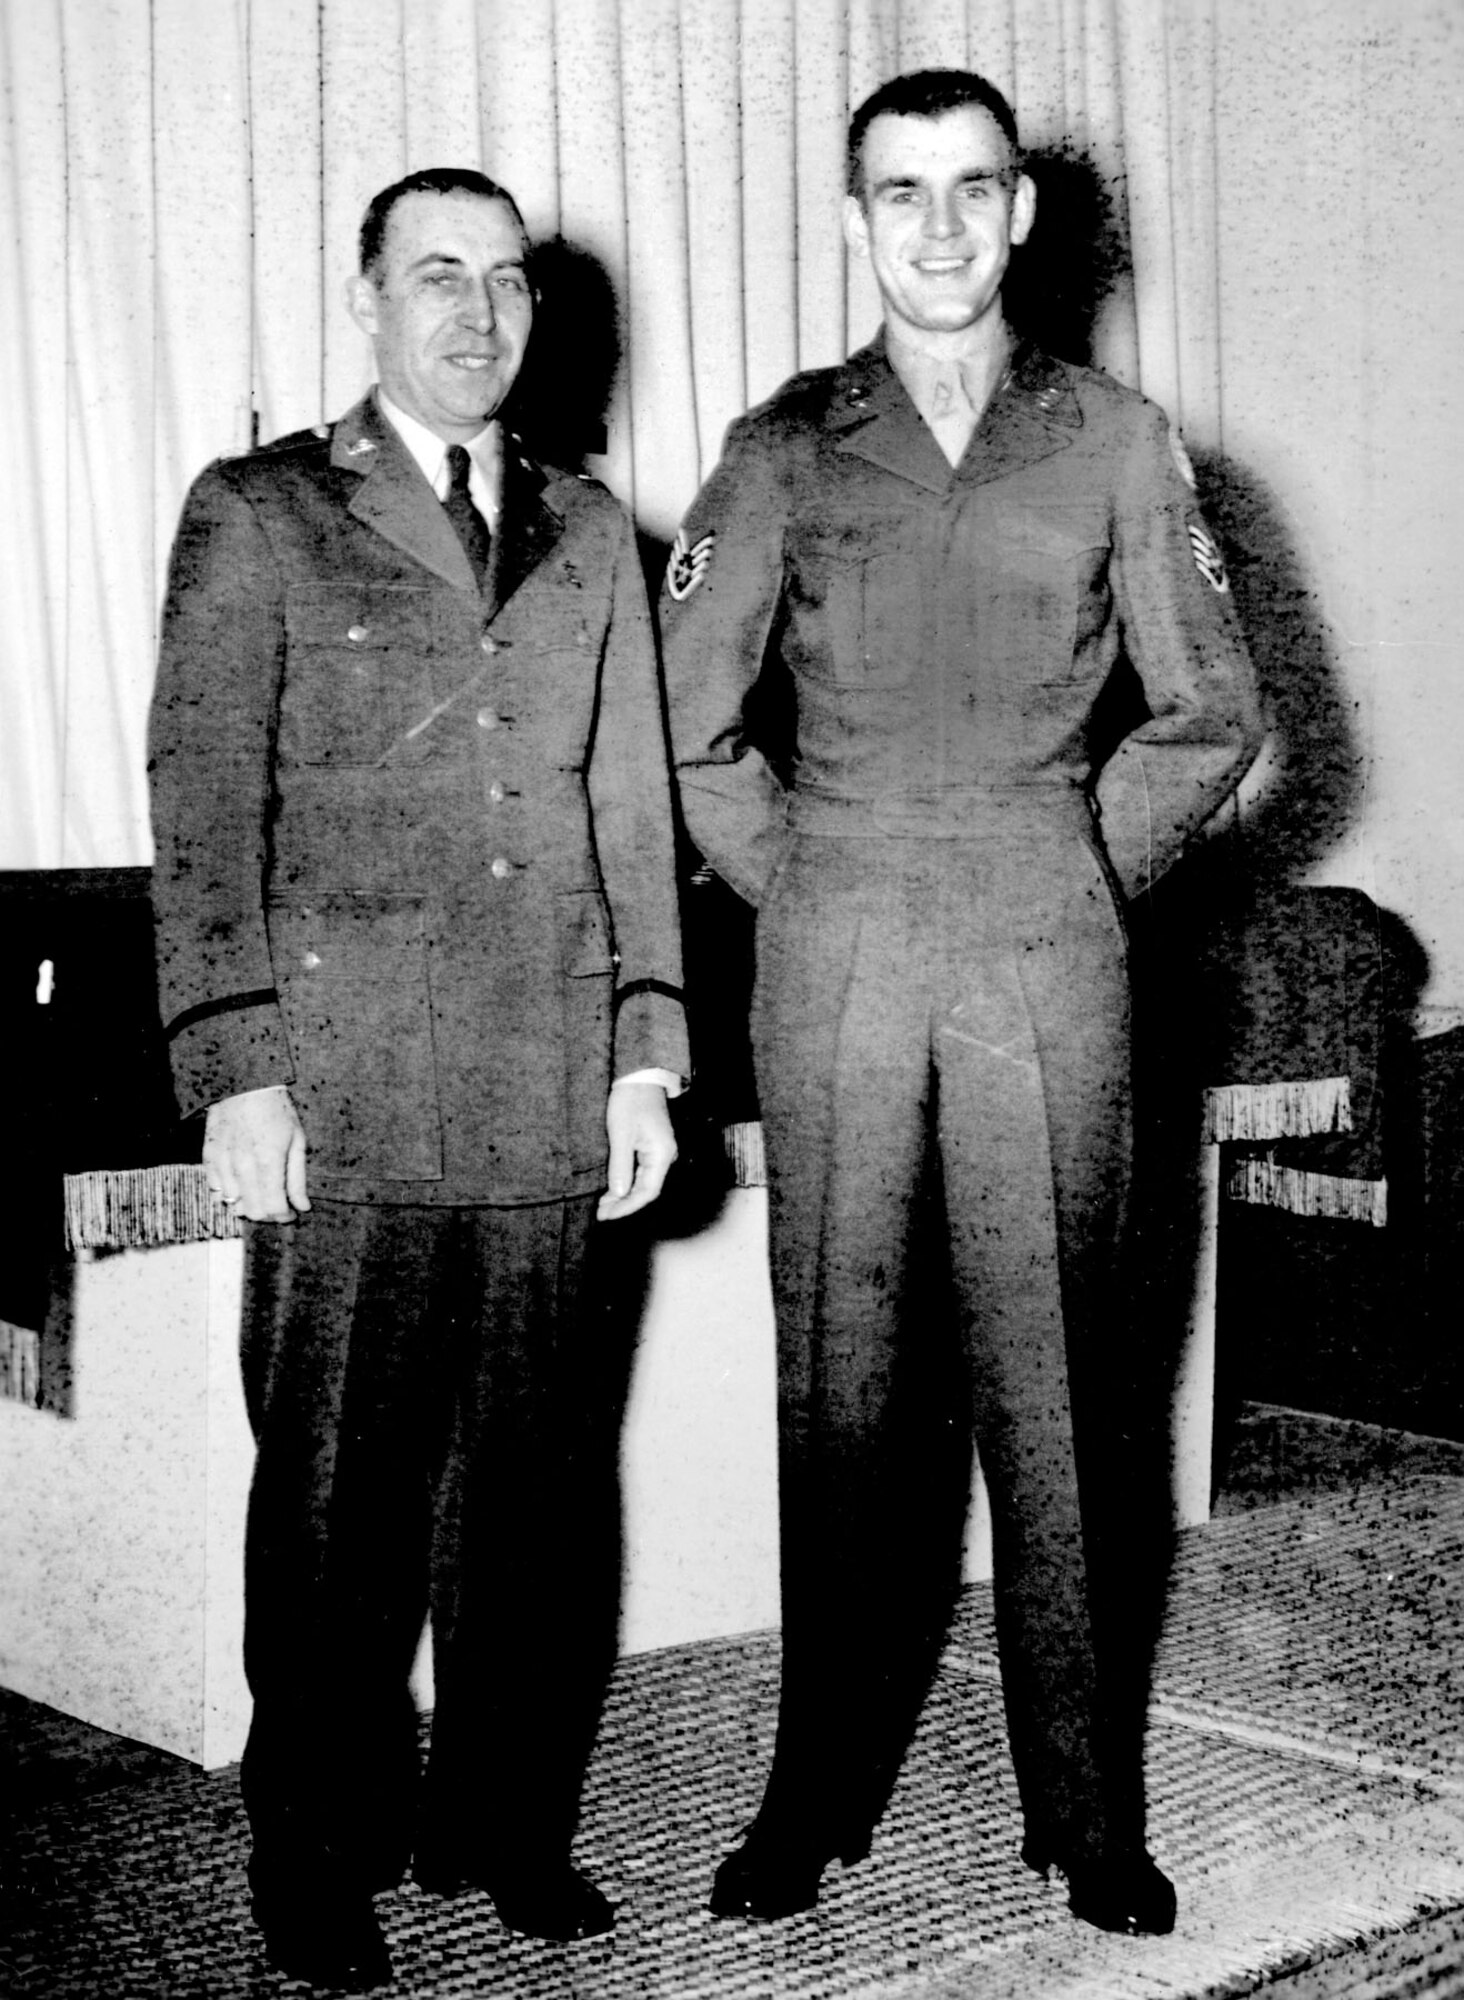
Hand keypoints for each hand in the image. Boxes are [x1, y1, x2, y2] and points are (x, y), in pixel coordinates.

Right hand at [203, 1085, 309, 1222]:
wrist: (244, 1085)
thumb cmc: (276, 1111)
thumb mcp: (297, 1141)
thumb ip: (297, 1178)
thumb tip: (303, 1206)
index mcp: (268, 1162)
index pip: (273, 1208)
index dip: (284, 1217)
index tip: (291, 1213)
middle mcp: (243, 1166)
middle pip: (252, 1212)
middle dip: (268, 1215)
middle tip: (278, 1205)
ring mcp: (223, 1163)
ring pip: (232, 1205)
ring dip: (248, 1206)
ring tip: (260, 1193)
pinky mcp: (208, 1158)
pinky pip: (215, 1191)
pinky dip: (229, 1195)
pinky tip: (241, 1184)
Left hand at [596, 1081, 676, 1221]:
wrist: (639, 1078)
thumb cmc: (630, 1101)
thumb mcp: (620, 1134)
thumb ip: (620, 1166)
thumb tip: (618, 1194)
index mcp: (662, 1154)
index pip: (647, 1192)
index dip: (627, 1207)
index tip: (606, 1215)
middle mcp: (666, 1156)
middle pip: (647, 1190)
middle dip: (624, 1204)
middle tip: (600, 1213)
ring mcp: (660, 1152)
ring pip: (644, 1183)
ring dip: (624, 1196)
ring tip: (603, 1205)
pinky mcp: (652, 1147)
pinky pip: (642, 1173)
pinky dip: (627, 1183)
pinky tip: (612, 1189)